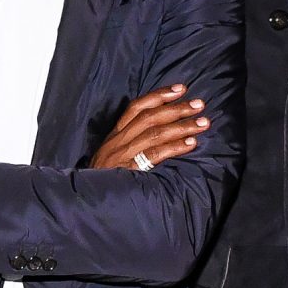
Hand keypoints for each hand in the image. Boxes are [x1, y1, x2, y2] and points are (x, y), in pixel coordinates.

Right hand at [89, 82, 209, 170]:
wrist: (86, 199)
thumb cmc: (103, 177)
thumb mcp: (112, 155)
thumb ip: (131, 142)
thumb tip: (161, 129)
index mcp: (115, 134)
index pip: (137, 107)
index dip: (159, 95)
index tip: (181, 89)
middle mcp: (118, 141)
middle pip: (150, 117)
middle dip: (177, 109)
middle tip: (199, 104)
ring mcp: (123, 155)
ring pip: (155, 133)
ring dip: (182, 126)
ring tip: (202, 123)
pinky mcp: (128, 171)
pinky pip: (155, 155)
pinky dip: (175, 147)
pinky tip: (191, 143)